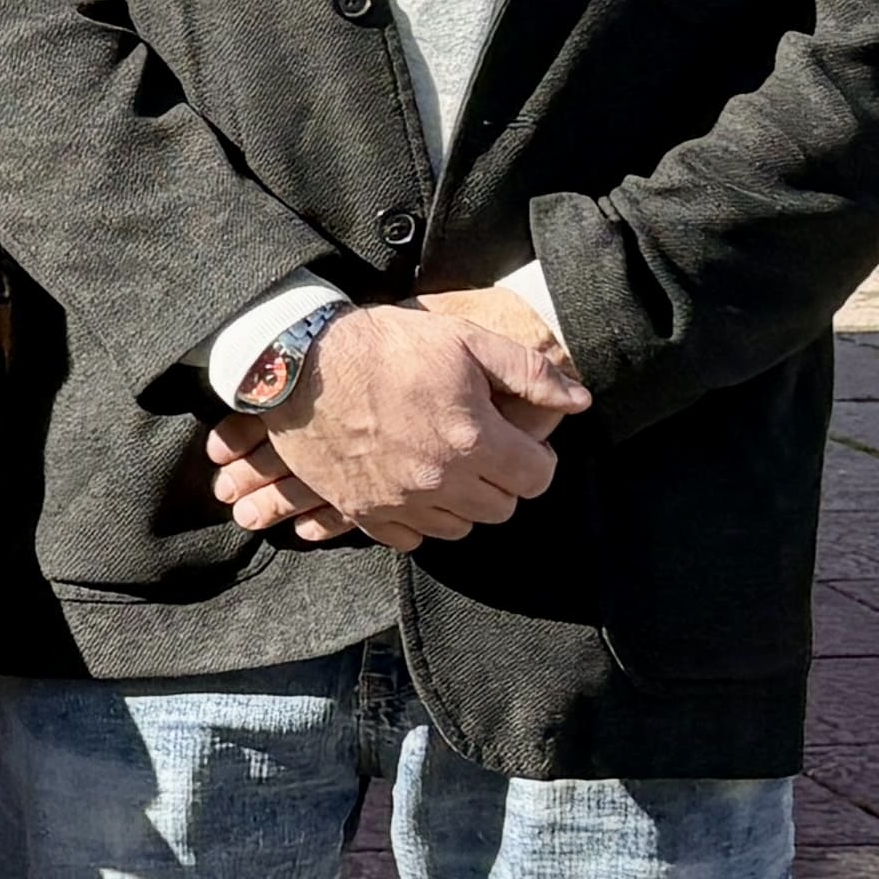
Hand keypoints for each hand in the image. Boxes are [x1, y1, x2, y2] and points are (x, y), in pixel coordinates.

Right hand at [215, 291, 591, 548]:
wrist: (299, 362)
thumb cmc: (385, 345)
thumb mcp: (464, 339)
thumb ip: (529, 373)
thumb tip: (579, 401)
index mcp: (474, 439)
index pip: (538, 478)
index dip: (536, 458)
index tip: (517, 440)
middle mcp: (441, 480)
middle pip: (502, 508)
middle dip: (502, 481)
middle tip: (482, 450)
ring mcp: (400, 501)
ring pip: (461, 527)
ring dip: (464, 503)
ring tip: (448, 467)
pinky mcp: (362, 510)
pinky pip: (412, 538)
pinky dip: (420, 519)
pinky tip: (413, 487)